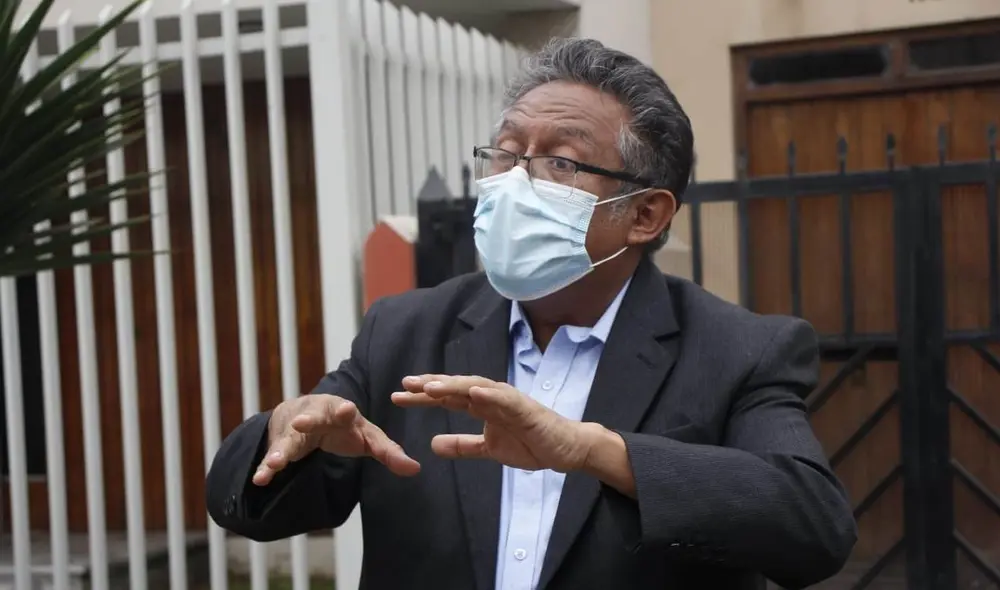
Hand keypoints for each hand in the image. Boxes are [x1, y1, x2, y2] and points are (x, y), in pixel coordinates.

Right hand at [253, 394, 419, 485]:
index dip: (346, 411)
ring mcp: (296, 429)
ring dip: (280, 451)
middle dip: (308, 420)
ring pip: (288, 439)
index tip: (347, 410)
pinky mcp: (281, 444)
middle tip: (300, 423)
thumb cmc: (343, 425)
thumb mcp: (367, 437)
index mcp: (342, 411)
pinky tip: (260, 480)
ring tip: (273, 464)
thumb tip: (416, 469)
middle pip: (312, 417)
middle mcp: (317, 415)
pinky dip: (266, 467)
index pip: (345, 410)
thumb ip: (389, 452)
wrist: (305, 412)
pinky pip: (273, 456)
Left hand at [391, 375, 598, 472]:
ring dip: (453, 386)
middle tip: (405, 385)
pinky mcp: (524, 408)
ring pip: (476, 388)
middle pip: (456, 388)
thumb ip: (463, 445)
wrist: (564, 449)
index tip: (399, 395)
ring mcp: (508, 400)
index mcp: (482, 406)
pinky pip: (504, 399)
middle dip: (431, 386)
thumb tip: (432, 445)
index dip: (424, 396)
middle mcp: (491, 398)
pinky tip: (471, 392)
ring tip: (430, 387)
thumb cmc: (530, 443)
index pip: (448, 398)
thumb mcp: (488, 449)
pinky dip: (488, 394)